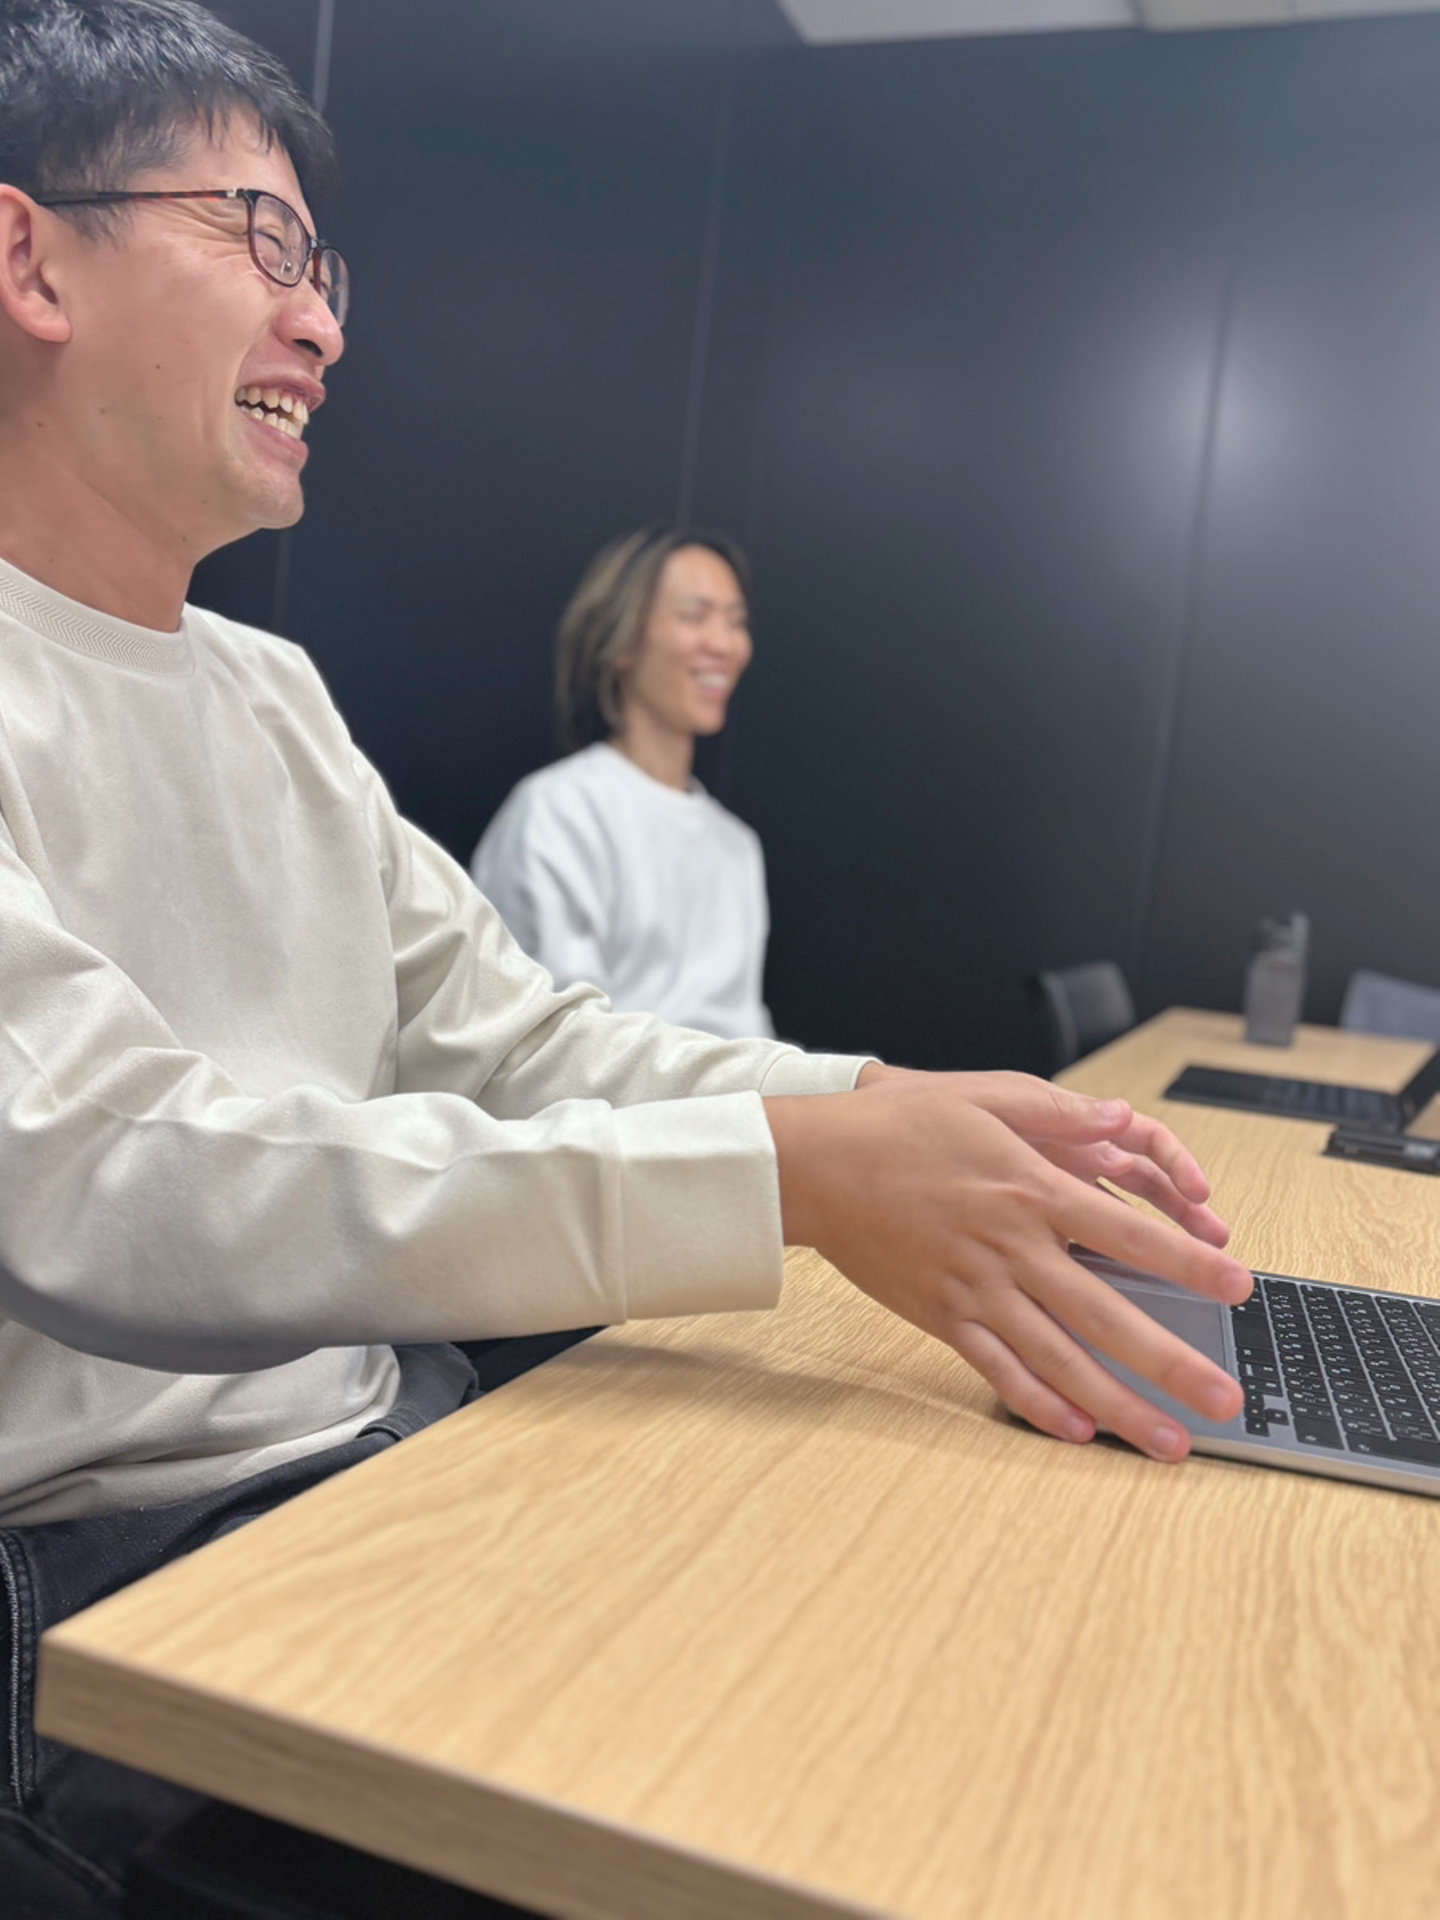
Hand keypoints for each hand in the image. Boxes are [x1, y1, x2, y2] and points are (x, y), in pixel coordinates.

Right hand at [766, 1071, 1251, 1462]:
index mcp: (1031, 1190)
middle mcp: (1011, 1249)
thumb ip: (1058, 1111)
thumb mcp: (983, 1096)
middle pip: (1107, 1316)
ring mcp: (976, 1290)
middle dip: (1172, 1363)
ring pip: (1060, 1360)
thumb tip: (1120, 1118)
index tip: (1239, 1290)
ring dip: (1119, 1405)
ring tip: (1168, 1440)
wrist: (816, 1167)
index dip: (1191, 1266)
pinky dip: (1039, 1405)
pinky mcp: (942, 1317)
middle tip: (1223, 1399)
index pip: (1131, 1236)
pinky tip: (1079, 1431)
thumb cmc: (897, 1127)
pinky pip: (998, 1371)